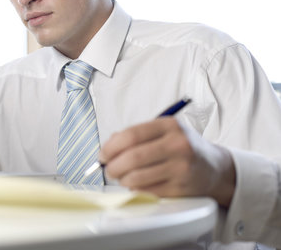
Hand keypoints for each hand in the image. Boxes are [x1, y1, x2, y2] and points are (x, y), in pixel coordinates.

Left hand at [101, 117, 235, 206]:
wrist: (214, 168)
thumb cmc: (182, 148)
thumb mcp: (164, 132)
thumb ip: (136, 136)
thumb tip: (107, 147)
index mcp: (169, 125)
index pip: (131, 135)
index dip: (111, 147)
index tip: (103, 155)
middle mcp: (178, 144)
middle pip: (132, 157)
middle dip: (113, 166)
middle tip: (108, 170)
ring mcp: (181, 167)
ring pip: (137, 177)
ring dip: (123, 180)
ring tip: (122, 178)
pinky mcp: (182, 188)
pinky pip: (148, 191)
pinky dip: (136, 190)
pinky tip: (137, 185)